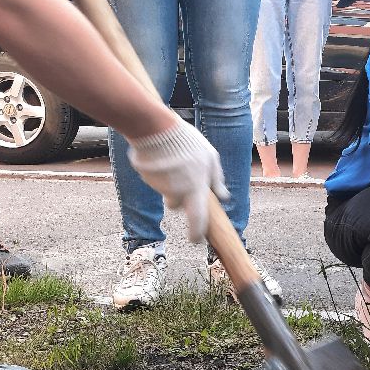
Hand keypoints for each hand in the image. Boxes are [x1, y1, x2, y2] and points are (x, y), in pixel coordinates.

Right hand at [126, 119, 227, 242]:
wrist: (156, 129)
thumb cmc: (188, 143)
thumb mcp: (210, 158)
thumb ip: (217, 179)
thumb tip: (224, 196)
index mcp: (194, 189)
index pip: (197, 219)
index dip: (196, 233)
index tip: (196, 240)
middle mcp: (175, 192)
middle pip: (176, 205)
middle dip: (180, 198)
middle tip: (184, 179)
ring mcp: (158, 186)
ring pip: (165, 191)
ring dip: (170, 184)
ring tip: (175, 161)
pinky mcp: (146, 177)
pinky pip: (155, 180)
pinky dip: (160, 174)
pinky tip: (164, 158)